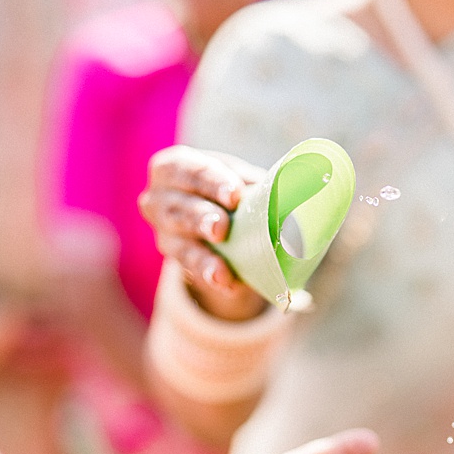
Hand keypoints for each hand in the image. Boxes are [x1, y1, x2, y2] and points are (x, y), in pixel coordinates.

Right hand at [139, 145, 267, 321]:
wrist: (221, 222)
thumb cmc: (229, 189)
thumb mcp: (239, 179)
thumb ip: (254, 183)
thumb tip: (294, 187)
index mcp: (175, 167)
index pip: (187, 170)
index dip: (210, 181)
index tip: (235, 195)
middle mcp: (158, 199)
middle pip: (176, 207)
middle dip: (200, 217)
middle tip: (222, 229)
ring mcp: (164, 233)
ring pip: (179, 245)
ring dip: (202, 258)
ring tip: (221, 272)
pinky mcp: (177, 260)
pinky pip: (192, 272)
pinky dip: (211, 277)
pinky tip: (228, 286)